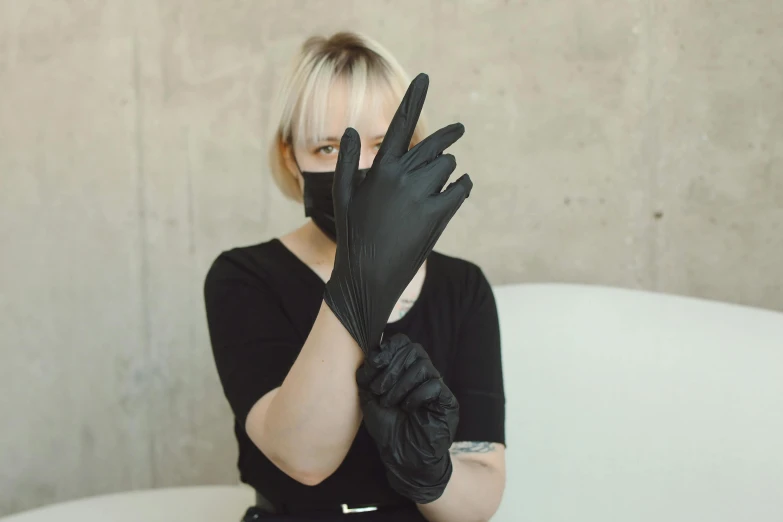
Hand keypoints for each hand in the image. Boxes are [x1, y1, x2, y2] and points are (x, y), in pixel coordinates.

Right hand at [323, 73, 472, 353]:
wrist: (368, 277)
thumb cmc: (353, 234)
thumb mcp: (344, 196)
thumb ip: (348, 161)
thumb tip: (352, 130)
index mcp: (379, 168)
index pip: (399, 123)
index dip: (414, 97)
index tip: (426, 76)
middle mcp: (401, 177)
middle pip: (434, 144)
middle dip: (449, 134)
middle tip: (459, 129)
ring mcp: (421, 196)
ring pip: (448, 166)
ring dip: (447, 170)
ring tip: (436, 184)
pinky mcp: (437, 215)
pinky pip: (460, 189)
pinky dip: (462, 187)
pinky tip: (458, 190)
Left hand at [357, 333, 459, 503]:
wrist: (403, 458)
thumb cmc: (388, 429)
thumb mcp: (370, 400)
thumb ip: (368, 377)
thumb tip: (368, 356)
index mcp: (405, 370)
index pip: (402, 342)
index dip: (388, 349)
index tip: (374, 363)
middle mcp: (423, 374)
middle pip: (413, 349)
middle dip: (391, 368)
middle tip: (379, 390)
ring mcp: (437, 386)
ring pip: (423, 366)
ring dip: (401, 384)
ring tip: (390, 403)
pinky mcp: (447, 401)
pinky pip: (434, 385)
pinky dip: (416, 396)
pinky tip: (408, 409)